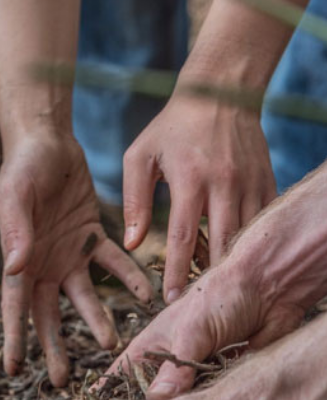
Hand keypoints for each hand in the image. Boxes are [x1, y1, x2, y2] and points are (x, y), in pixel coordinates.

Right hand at [0, 132, 152, 385]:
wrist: (47, 140)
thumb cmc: (22, 167)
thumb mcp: (15, 197)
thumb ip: (15, 232)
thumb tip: (15, 269)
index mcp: (18, 258)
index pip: (14, 305)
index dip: (14, 337)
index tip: (13, 369)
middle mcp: (43, 263)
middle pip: (48, 314)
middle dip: (54, 347)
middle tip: (63, 382)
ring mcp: (69, 253)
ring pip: (84, 297)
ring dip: (97, 320)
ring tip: (112, 345)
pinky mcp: (93, 236)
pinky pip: (114, 262)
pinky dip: (129, 278)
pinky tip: (147, 294)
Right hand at [108, 262, 304, 399]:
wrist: (269, 292)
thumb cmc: (219, 299)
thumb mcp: (192, 332)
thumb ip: (176, 367)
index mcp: (150, 348)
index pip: (120, 378)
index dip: (107, 399)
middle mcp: (169, 364)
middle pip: (150, 399)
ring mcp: (196, 374)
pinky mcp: (222, 381)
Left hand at [123, 96, 276, 302]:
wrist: (220, 94)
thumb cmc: (171, 128)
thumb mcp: (140, 157)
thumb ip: (133, 201)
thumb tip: (132, 244)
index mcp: (190, 178)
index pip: (184, 235)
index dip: (178, 270)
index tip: (171, 299)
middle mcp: (225, 183)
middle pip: (222, 242)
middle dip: (210, 277)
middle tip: (197, 305)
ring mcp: (251, 183)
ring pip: (247, 236)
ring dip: (232, 264)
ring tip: (216, 289)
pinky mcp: (267, 182)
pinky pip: (263, 222)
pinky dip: (252, 243)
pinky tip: (239, 261)